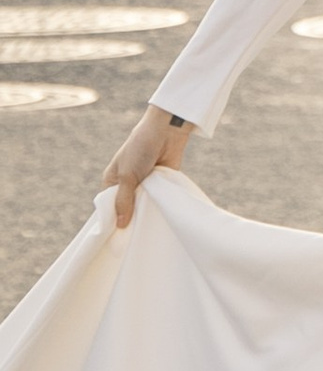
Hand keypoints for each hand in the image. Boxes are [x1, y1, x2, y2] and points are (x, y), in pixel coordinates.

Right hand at [101, 106, 193, 229]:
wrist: (166, 131)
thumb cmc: (140, 149)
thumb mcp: (127, 176)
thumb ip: (124, 201)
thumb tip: (120, 226)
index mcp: (112, 181)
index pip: (109, 206)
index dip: (113, 220)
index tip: (117, 240)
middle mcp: (127, 184)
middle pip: (127, 208)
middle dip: (131, 219)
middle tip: (134, 240)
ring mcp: (145, 185)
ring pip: (143, 206)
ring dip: (146, 213)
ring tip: (148, 232)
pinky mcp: (161, 184)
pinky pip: (158, 200)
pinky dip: (159, 207)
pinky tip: (161, 221)